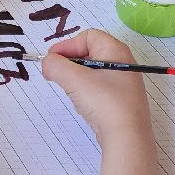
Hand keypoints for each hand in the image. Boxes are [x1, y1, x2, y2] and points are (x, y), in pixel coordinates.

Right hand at [42, 30, 150, 147]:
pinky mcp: (122, 101)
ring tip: (72, 92)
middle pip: (89, 52)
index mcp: (116, 50)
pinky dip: (87, 92)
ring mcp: (124, 83)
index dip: (67, 45)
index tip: (52, 60)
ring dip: (77, 79)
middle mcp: (123, 63)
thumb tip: (47, 63)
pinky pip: (99, 88)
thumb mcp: (74, 79)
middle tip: (56, 75)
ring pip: (92, 72)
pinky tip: (84, 105)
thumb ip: (55, 65)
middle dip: (70, 62)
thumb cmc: (103, 101)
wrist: (127, 138)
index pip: (87, 36)